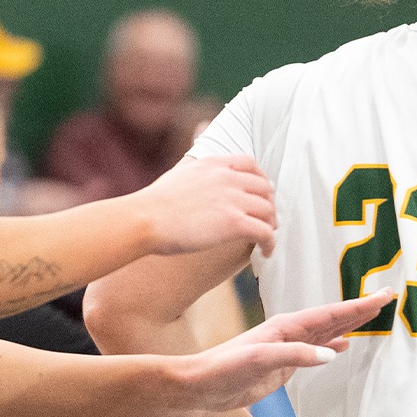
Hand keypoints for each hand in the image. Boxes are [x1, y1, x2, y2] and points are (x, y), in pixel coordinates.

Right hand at [130, 154, 277, 255]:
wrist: (145, 218)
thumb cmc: (154, 204)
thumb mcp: (178, 174)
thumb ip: (194, 173)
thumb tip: (195, 180)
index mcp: (213, 164)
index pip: (250, 163)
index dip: (260, 180)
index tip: (260, 193)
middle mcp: (227, 178)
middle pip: (264, 188)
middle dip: (268, 204)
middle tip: (266, 220)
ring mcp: (233, 200)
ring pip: (268, 210)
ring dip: (271, 225)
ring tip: (266, 239)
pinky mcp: (234, 223)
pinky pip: (265, 232)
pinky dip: (270, 243)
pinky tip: (266, 252)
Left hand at [167, 290, 393, 412]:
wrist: (199, 385)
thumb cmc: (223, 370)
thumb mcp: (257, 361)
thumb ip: (293, 356)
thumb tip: (331, 354)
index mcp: (286, 327)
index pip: (330, 314)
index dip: (358, 307)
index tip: (383, 295)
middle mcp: (289, 333)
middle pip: (333, 318)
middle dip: (360, 309)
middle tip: (387, 297)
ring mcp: (287, 348)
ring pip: (326, 332)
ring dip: (349, 324)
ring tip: (372, 315)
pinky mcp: (283, 365)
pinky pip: (316, 350)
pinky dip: (333, 345)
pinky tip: (344, 346)